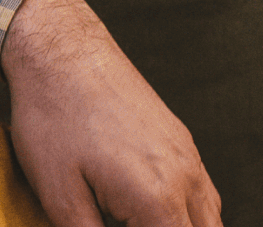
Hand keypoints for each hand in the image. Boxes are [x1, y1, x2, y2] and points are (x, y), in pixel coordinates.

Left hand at [2, 0, 221, 226]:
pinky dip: (186, 213)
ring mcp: (189, 156)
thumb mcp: (58, 193)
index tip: (113, 225)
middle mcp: (186, 179)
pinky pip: (203, 193)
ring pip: (209, 219)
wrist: (60, 52)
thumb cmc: (52, 117)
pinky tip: (151, 211)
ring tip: (132, 216)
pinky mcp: (181, 140)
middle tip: (119, 220)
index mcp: (157, 199)